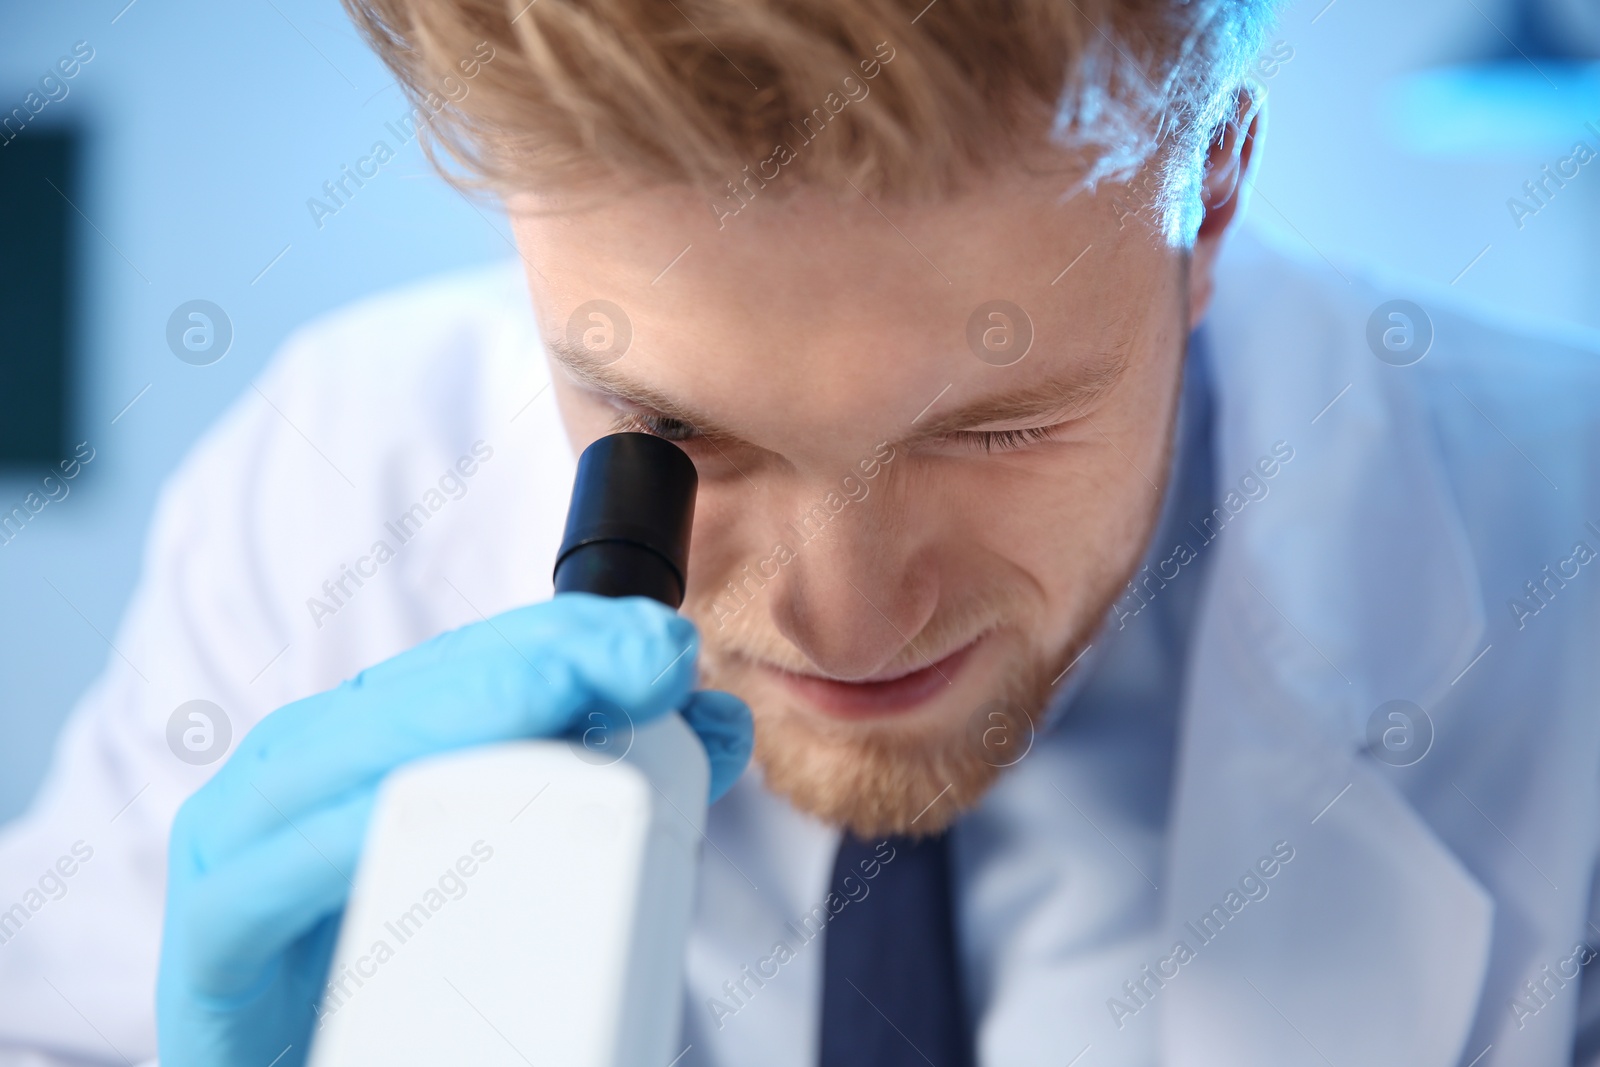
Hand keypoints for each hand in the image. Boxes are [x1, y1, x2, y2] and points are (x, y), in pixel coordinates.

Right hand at [156, 594, 750, 1066]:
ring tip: (559, 691)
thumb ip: (614, 787)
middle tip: (647, 658)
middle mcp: (306, 779)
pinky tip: (406, 810)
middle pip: (419, 695)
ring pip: (341, 760)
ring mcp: (246, 850)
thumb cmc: (417, 983)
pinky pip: (268, 882)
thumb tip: (716, 724)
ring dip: (455, 716)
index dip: (567, 638)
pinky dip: (339, 839)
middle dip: (539, 659)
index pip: (472, 667)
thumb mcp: (526, 863)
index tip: (665, 645)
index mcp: (373, 748)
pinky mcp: (215, 941)